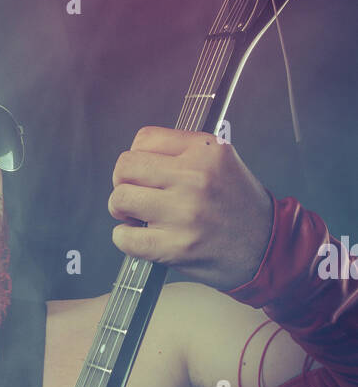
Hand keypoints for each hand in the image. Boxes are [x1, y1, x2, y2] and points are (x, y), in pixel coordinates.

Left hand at [107, 126, 274, 290]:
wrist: (266, 248)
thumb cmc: (239, 206)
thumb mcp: (222, 162)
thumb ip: (182, 153)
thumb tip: (136, 157)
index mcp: (206, 150)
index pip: (144, 138)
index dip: (136, 157)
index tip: (143, 173)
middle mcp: (195, 177)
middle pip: (125, 166)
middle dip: (122, 182)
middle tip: (134, 195)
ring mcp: (185, 212)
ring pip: (120, 199)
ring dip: (121, 210)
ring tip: (138, 216)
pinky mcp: (176, 246)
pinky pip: (124, 237)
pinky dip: (125, 239)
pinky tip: (140, 237)